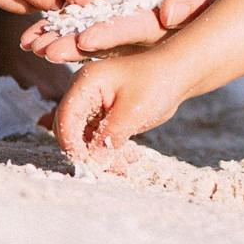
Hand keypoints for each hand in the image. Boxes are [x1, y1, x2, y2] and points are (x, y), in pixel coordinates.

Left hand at [18, 0, 226, 63]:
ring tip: (29, 44)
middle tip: (44, 51)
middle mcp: (131, 33)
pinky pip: (74, 18)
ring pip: (80, 33)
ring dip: (55, 39)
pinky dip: (53, 24)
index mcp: (156, 28)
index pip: (130, 32)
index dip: (109, 36)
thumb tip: (171, 15)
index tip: (85, 40)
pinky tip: (30, 31)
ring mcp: (114, 24)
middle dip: (71, 46)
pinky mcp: (100, 12)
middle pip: (99, 41)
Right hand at [51, 51, 190, 161]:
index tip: (84, 162)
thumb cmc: (156, 84)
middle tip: (107, 169)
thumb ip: (109, 137)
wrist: (177, 74)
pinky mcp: (104, 116)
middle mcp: (85, 92)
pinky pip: (99, 138)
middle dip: (85, 151)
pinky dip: (110, 151)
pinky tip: (127, 161)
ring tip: (123, 168)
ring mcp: (94, 104)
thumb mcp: (133, 113)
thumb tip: (93, 162)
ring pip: (85, 138)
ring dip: (100, 155)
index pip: (66, 116)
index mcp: (87, 82)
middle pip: (71, 129)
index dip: (70, 142)